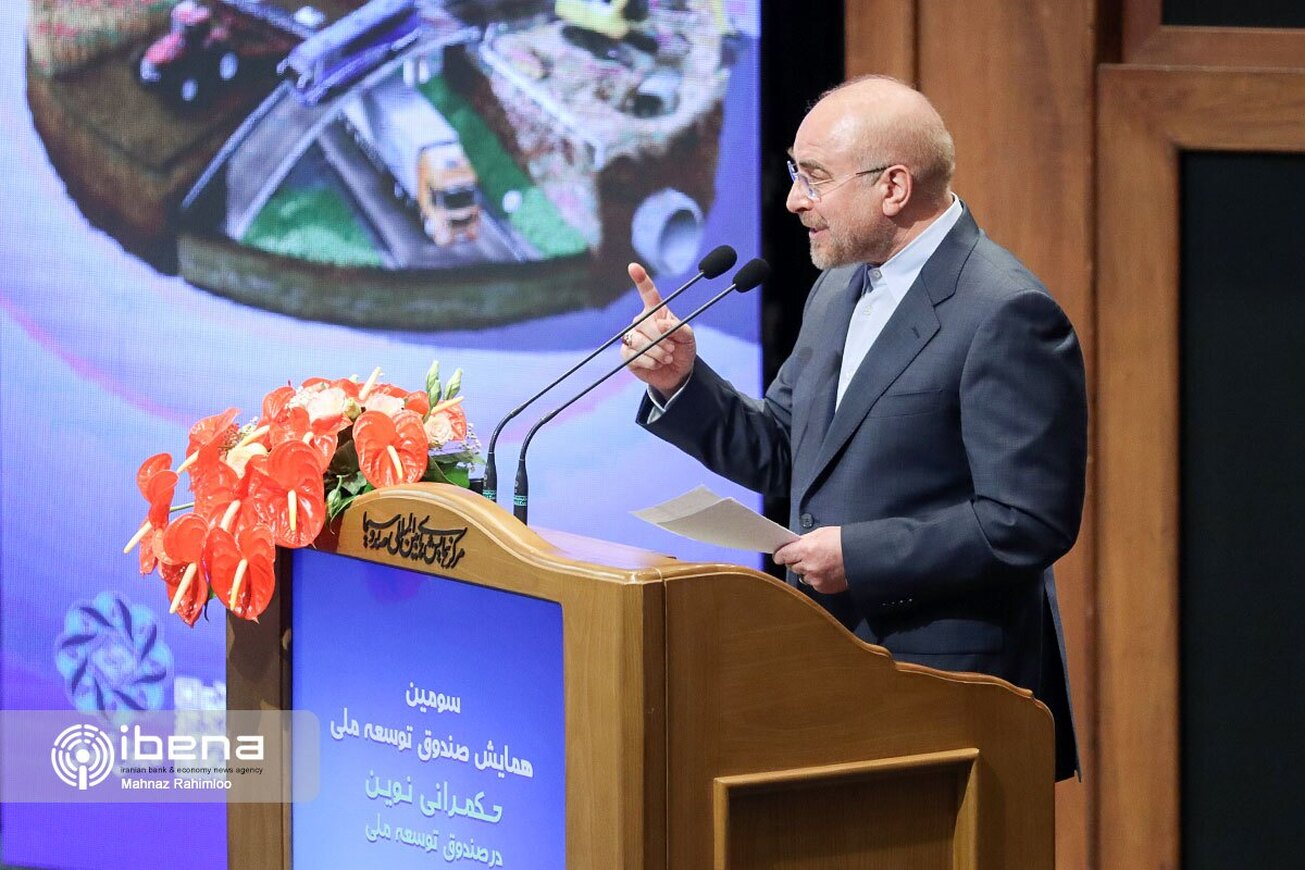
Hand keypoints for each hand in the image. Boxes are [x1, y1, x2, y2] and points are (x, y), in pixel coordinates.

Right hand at [620, 262, 695, 397]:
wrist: (678, 373)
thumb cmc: (683, 350)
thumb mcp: (688, 337)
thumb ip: (678, 328)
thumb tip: (661, 324)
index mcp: (657, 312)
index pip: (648, 293)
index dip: (641, 279)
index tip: (633, 267)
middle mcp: (642, 322)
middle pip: (643, 322)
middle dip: (660, 337)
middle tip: (672, 349)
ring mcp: (633, 337)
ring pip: (637, 339)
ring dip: (656, 351)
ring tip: (667, 357)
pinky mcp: (627, 354)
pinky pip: (632, 354)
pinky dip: (648, 361)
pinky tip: (656, 364)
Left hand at [774, 527, 846, 593]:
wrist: (862, 557)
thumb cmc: (844, 542)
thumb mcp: (822, 533)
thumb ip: (805, 540)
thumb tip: (795, 544)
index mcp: (806, 549)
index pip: (783, 555)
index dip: (780, 555)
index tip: (779, 555)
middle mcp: (808, 566)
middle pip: (791, 566)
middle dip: (796, 561)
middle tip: (807, 556)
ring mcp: (815, 578)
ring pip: (802, 576)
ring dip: (807, 571)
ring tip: (820, 563)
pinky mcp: (823, 587)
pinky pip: (813, 584)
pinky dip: (817, 579)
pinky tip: (827, 571)